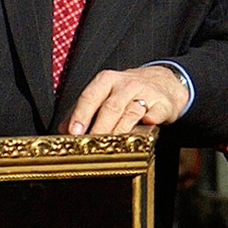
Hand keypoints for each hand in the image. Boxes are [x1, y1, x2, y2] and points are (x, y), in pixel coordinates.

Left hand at [60, 65, 189, 134]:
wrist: (163, 81)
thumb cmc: (126, 92)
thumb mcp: (104, 93)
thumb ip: (82, 110)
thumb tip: (63, 130)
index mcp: (106, 81)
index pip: (90, 96)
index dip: (81, 115)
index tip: (74, 133)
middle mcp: (126, 84)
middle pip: (111, 107)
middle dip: (100, 128)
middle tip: (92, 146)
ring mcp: (146, 93)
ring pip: (131, 112)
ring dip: (121, 131)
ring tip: (112, 147)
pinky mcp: (163, 104)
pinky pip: (155, 115)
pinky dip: (149, 123)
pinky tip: (144, 129)